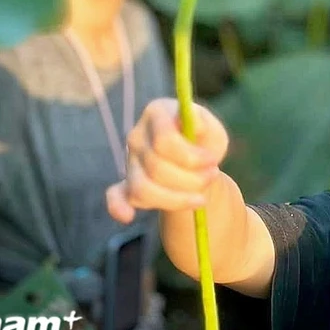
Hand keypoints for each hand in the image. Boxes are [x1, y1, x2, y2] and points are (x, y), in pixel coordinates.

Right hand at [106, 98, 228, 223]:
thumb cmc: (205, 142)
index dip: (191, 156)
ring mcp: (129, 161)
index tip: (213, 162)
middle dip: (191, 179)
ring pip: (143, 189)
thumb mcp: (213, 130)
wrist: (199, 163)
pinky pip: (116, 197)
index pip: (165, 139)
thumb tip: (194, 126)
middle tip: (213, 177)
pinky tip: (128, 216)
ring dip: (176, 199)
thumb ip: (205, 125)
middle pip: (156, 167)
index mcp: (157, 113)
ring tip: (201, 197)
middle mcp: (137, 135)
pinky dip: (118, 207)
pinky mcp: (126, 184)